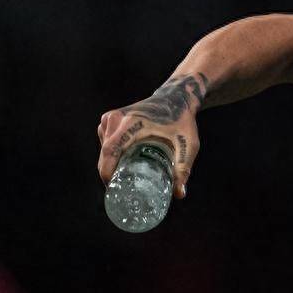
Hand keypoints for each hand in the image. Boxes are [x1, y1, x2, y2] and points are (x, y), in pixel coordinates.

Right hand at [97, 74, 206, 198]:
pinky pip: (105, 141)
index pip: (110, 151)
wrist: (176, 98)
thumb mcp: (188, 144)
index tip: (113, 188)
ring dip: (111, 163)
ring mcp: (111, 118)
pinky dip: (111, 153)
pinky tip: (124, 162)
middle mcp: (116, 119)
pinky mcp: (110, 119)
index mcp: (131, 123)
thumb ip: (184, 167)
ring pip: (104, 148)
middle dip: (110, 172)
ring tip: (126, 177)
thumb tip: (179, 194)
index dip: (107, 172)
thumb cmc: (183, 121)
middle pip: (105, 152)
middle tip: (122, 189)